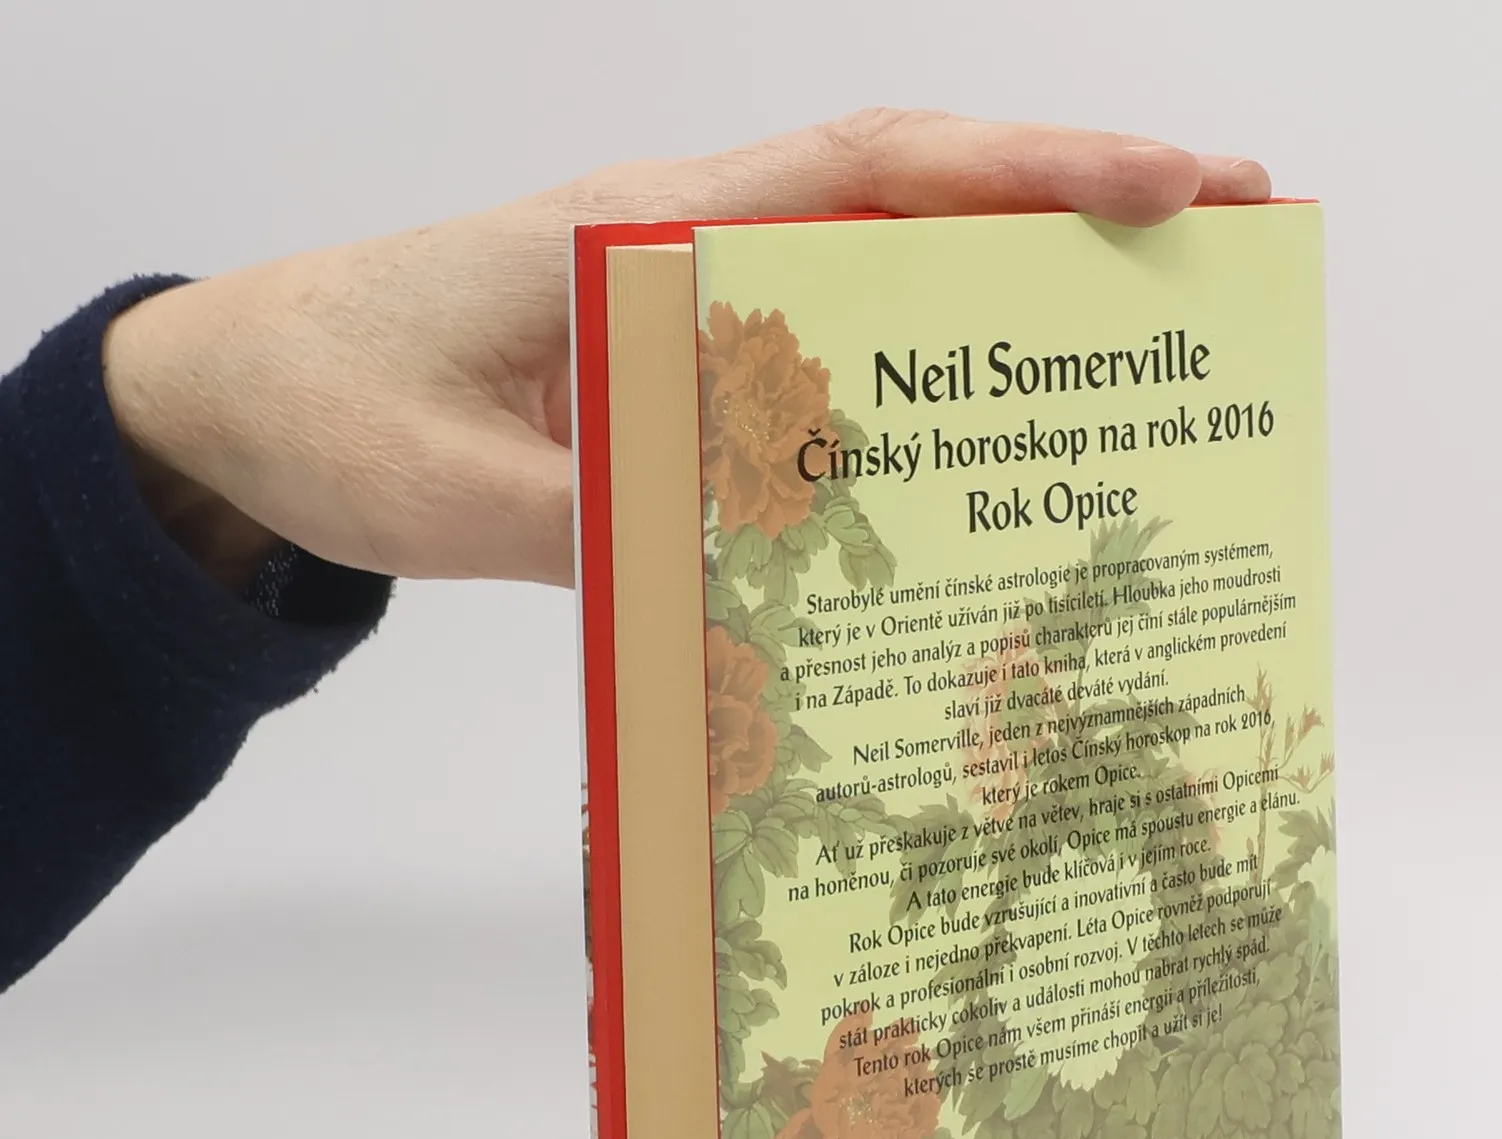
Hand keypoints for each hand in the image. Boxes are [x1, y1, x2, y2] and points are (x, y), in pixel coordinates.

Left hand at [101, 110, 1270, 590]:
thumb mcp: (453, 492)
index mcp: (648, 230)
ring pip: (882, 284)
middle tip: (1234, 243)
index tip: (1175, 179)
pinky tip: (976, 446)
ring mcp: (691, 308)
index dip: (1033, 170)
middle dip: (1079, 211)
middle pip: (915, 205)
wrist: (240, 405)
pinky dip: (912, 390)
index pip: (875, 169)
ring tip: (1154, 347)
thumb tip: (760, 579)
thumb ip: (601, 527)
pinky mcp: (678, 376)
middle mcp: (692, 246)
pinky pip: (821, 368)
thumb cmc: (329, 409)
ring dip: (1014, 300)